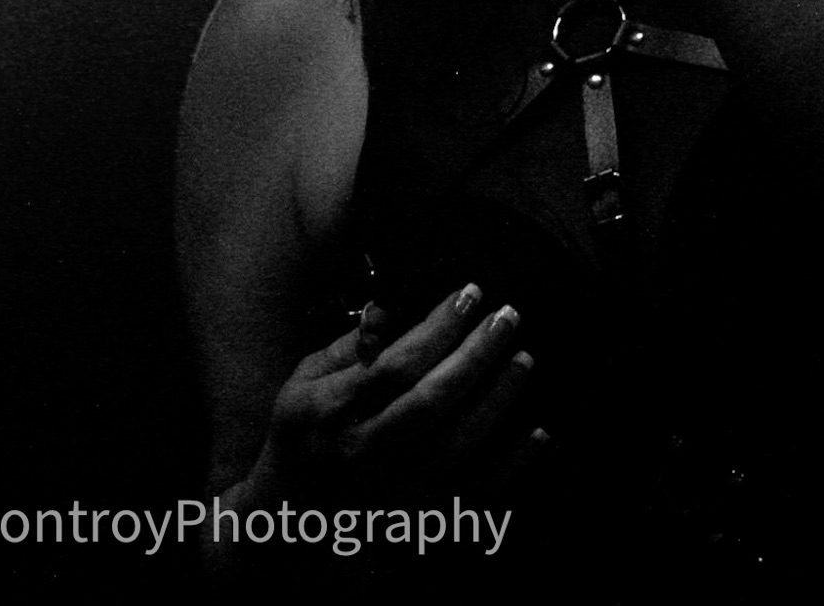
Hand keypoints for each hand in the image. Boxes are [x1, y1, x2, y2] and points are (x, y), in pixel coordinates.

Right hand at [240, 285, 543, 508]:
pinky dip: (509, 466)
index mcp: (328, 414)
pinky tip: (538, 433)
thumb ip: (345, 348)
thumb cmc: (300, 441)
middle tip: (509, 316)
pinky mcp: (414, 526)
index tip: (470, 294)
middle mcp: (360, 454)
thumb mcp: (300, 387)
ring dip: (498, 400)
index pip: (393, 365)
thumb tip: (390, 307)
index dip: (438, 328)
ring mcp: (388, 495)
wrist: (284, 528)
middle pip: (430, 401)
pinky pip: (472, 496)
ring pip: (455, 446)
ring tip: (524, 359)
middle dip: (476, 354)